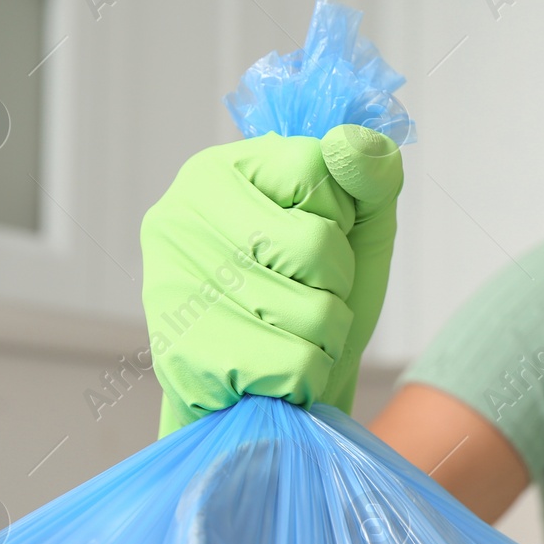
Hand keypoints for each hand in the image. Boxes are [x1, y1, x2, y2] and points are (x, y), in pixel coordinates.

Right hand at [139, 125, 402, 435]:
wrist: (267, 400)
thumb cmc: (310, 302)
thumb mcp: (357, 228)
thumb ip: (370, 176)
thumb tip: (348, 143)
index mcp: (215, 172)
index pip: (315, 168)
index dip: (339, 216)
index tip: (314, 239)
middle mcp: (179, 217)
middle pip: (316, 244)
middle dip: (337, 285)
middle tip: (305, 299)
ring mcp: (173, 287)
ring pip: (312, 310)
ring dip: (326, 336)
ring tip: (290, 336)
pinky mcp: (181, 356)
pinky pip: (293, 365)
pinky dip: (305, 377)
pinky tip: (273, 374)